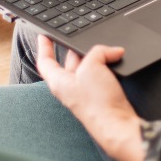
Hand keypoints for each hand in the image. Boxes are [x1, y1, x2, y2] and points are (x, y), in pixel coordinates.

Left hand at [36, 35, 143, 160]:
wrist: (117, 124)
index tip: (43, 36)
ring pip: (88, 66)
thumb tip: (111, 51)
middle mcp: (71, 87)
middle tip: (84, 37)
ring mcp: (86, 92)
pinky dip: (108, 65)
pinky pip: (102, 74)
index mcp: (59, 82)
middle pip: (69, 61)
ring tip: (106, 49)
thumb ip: (98, 52)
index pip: (45, 62)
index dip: (43, 47)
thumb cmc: (97, 102)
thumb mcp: (92, 66)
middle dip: (77, 48)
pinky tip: (116, 61)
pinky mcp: (101, 95)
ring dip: (97, 56)